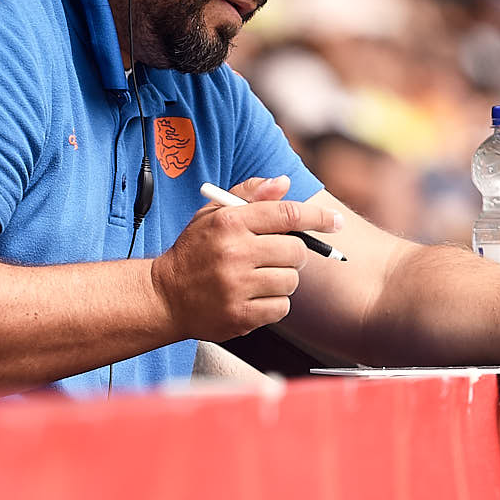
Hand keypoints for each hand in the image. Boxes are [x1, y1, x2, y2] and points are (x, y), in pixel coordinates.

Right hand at [152, 175, 341, 340]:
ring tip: (258, 278)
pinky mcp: (240, 316)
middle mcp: (234, 253)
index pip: (287, 214)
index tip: (335, 222)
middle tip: (276, 256)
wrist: (164, 296)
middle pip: (296, 251)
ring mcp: (237, 287)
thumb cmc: (194, 251)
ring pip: (291, 281)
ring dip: (282, 279)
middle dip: (292, 253)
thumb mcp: (213, 214)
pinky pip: (281, 307)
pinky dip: (273, 303)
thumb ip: (249, 195)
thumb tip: (284, 183)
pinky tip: (252, 297)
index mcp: (230, 223)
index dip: (317, 217)